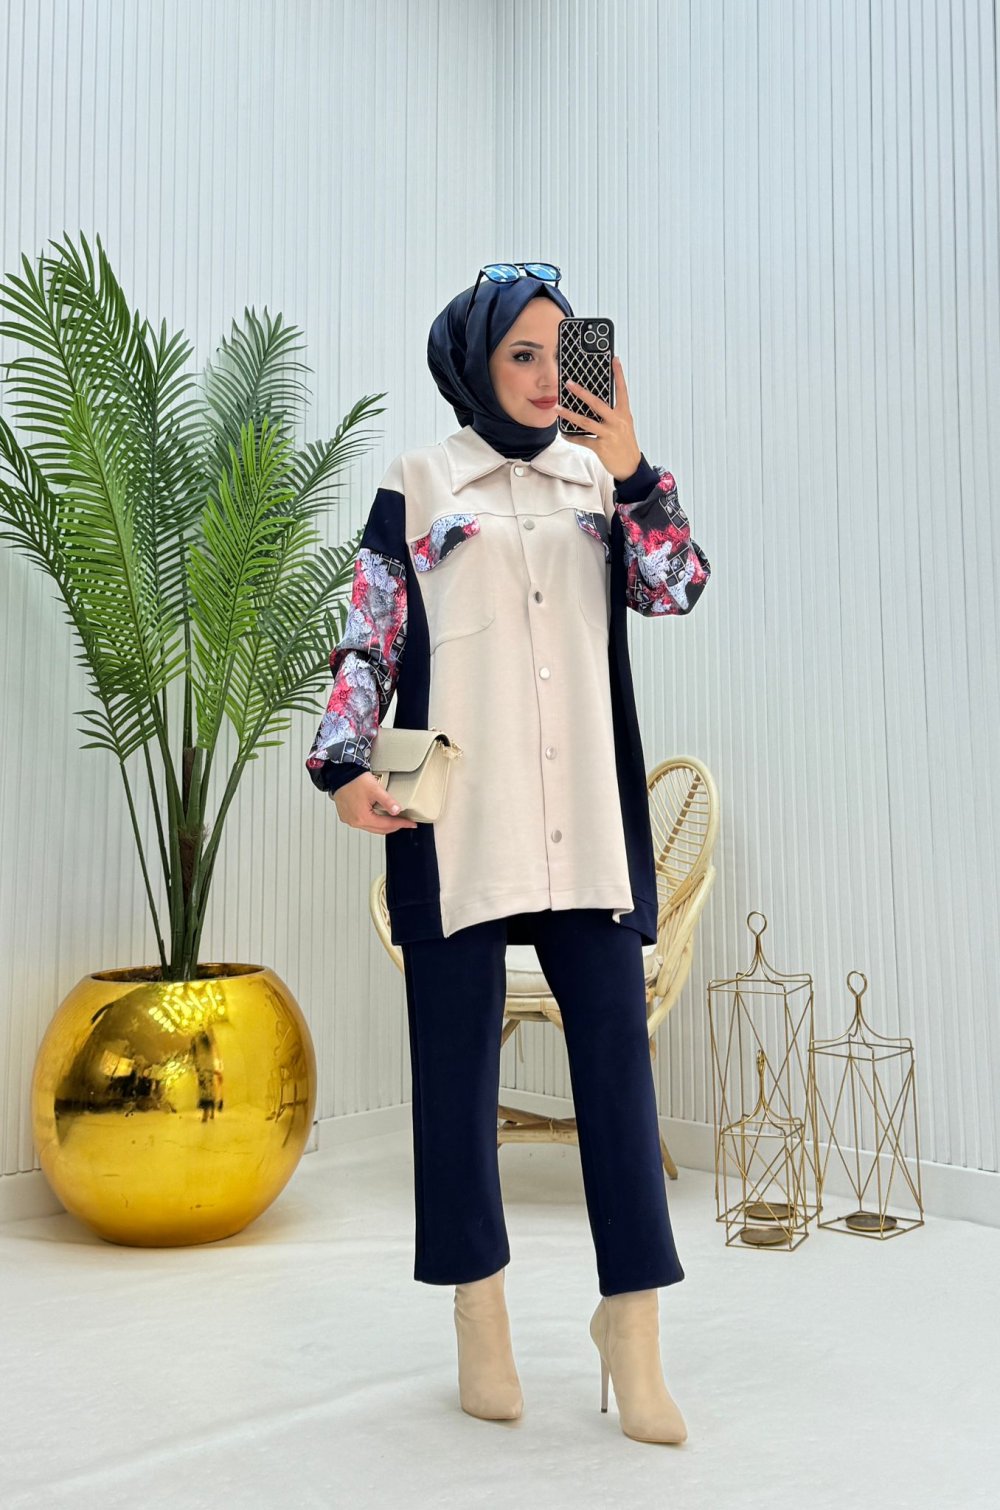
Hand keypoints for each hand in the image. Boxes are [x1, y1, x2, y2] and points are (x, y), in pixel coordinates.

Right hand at [332, 771, 418, 832]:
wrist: (340, 774)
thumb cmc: (354, 780)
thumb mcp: (375, 789)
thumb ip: (387, 801)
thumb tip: (397, 810)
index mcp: (362, 817)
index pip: (387, 824)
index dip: (401, 824)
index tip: (411, 823)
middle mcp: (355, 822)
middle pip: (379, 829)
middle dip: (394, 826)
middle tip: (405, 822)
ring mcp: (349, 820)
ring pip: (371, 828)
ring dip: (383, 825)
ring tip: (394, 820)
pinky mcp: (346, 816)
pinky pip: (363, 823)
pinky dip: (373, 822)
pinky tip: (378, 817)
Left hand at [554, 354, 642, 480]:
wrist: (631, 466)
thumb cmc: (626, 443)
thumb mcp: (624, 424)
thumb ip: (614, 412)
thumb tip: (597, 402)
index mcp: (624, 413)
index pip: (622, 390)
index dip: (618, 374)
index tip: (614, 359)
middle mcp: (616, 422)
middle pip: (597, 403)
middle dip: (581, 392)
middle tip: (569, 383)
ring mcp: (608, 434)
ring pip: (585, 422)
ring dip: (569, 414)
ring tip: (557, 408)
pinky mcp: (601, 447)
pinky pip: (583, 440)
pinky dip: (572, 437)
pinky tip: (564, 434)